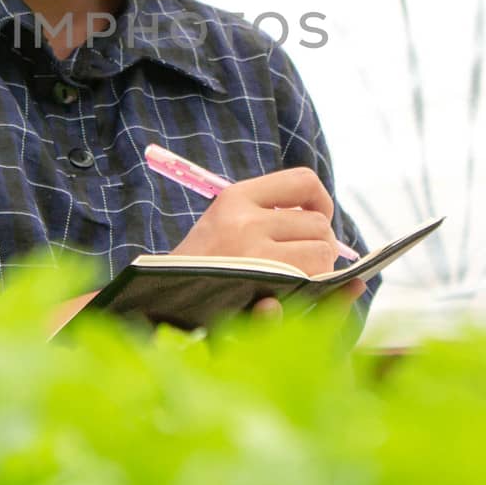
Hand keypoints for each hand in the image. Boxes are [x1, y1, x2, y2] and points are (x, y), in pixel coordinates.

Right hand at [170, 167, 349, 277]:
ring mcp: (253, 253)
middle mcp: (245, 219)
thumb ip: (266, 214)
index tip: (315, 221)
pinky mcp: (262, 284)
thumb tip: (323, 217)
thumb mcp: (224, 224)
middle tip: (305, 264)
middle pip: (319, 224)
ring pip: (322, 252)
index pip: (303, 181)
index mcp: (236, 197)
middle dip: (321, 246)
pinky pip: (313, 280)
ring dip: (320, 270)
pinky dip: (314, 289)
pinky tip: (298, 294)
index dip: (321, 201)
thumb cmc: (200, 269)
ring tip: (296, 281)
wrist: (162, 303)